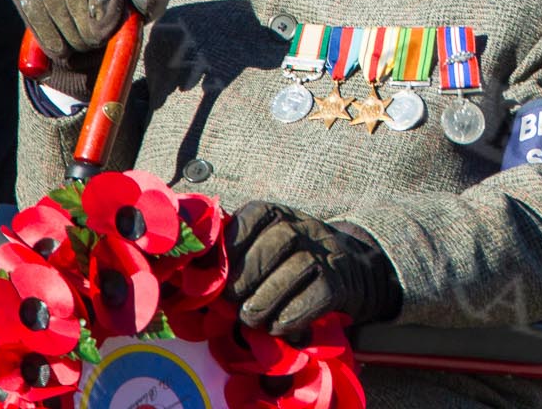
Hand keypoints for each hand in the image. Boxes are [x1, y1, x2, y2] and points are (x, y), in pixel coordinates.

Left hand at [222, 200, 400, 338]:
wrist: (348, 273)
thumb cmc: (285, 267)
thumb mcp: (260, 250)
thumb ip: (230, 258)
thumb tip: (194, 277)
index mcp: (276, 215)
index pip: (253, 216)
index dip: (231, 247)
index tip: (216, 276)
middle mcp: (304, 227)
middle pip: (277, 241)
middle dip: (247, 277)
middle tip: (231, 302)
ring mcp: (325, 253)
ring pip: (297, 268)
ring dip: (267, 300)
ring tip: (251, 319)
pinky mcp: (339, 283)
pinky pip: (316, 296)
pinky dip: (291, 317)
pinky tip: (278, 327)